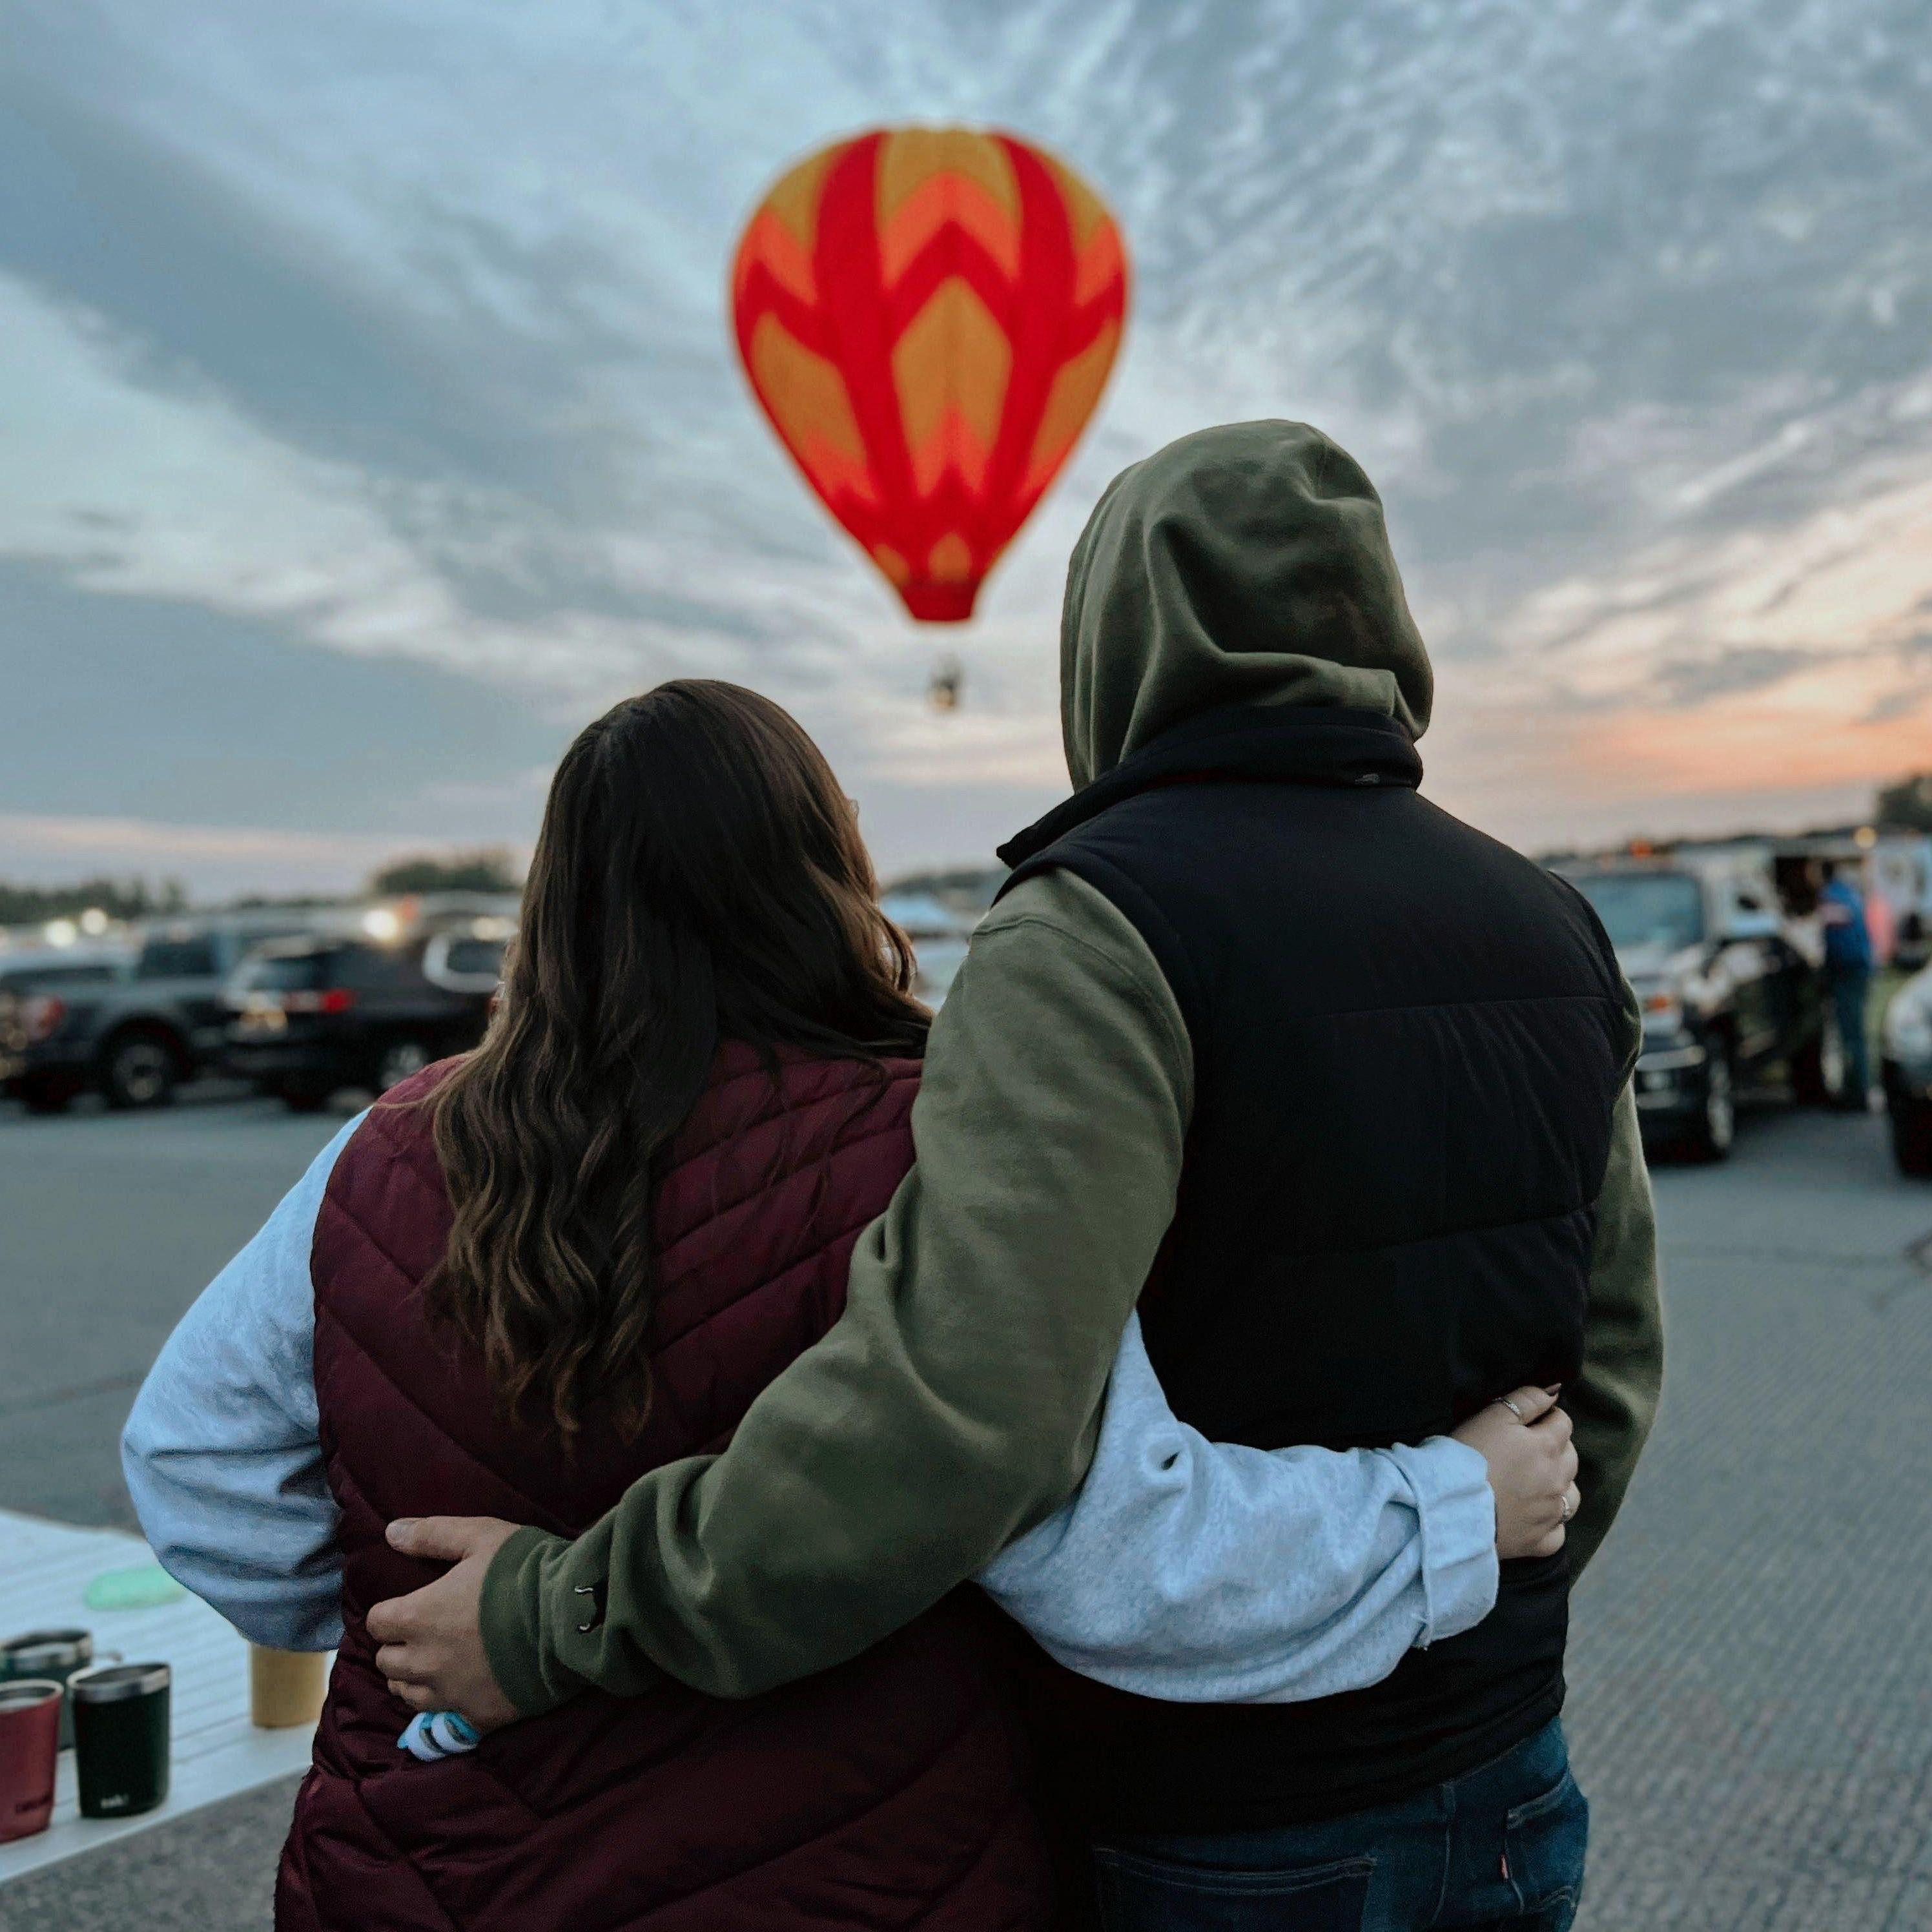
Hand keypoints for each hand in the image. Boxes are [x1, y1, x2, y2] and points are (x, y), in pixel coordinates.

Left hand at [365, 1516, 523, 1732]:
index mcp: (419, 1616)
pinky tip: (463, 1687)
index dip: (391, 1613)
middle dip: (400, 1646)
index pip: (377, 1623)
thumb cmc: (523, 1570)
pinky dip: (446, 1703)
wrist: (572, 1617)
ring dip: (414, 1678)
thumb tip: (390, 1533)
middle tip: (425, 1633)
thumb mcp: (480, 1537)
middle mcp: (424, 1661)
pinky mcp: (477, 1716)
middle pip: (387, 1662)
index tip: (411, 1606)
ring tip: (437, 1662)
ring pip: (407, 1694)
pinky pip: (443, 1717)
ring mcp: (449, 1693)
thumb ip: (431, 1535)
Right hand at [1452, 1387, 1579, 1560]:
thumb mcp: (1492, 1416)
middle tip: (1528, 1447)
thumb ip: (1526, 1399)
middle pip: (1571, 1458)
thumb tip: (1555, 1391)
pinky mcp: (1537, 1542)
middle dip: (1557, 1448)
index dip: (1547, 1416)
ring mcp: (1549, 1514)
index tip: (1529, 1419)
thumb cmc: (1467, 1455)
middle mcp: (1556, 1480)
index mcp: (1547, 1446)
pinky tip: (1536, 1517)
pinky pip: (1558, 1533)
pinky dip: (1552, 1524)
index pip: (1563, 1423)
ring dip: (1561, 1485)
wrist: (1451, 1506)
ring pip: (1571, 1496)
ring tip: (1537, 1482)